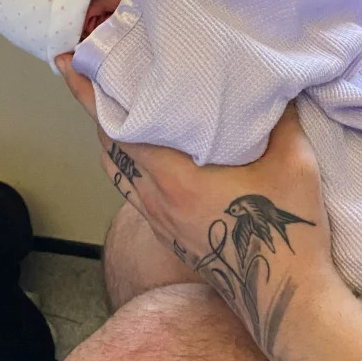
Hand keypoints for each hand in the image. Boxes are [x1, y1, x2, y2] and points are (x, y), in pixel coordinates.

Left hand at [56, 54, 335, 353]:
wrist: (285, 298)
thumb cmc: (286, 231)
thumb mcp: (294, 162)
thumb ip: (281, 116)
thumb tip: (275, 80)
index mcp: (175, 178)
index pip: (118, 128)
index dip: (89, 94)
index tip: (67, 62)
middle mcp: (156, 199)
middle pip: (108, 148)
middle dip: (95, 108)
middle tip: (91, 72)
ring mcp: (160, 221)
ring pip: (118, 172)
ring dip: (111, 136)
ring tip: (116, 105)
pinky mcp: (170, 234)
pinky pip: (133, 188)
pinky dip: (128, 161)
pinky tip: (147, 149)